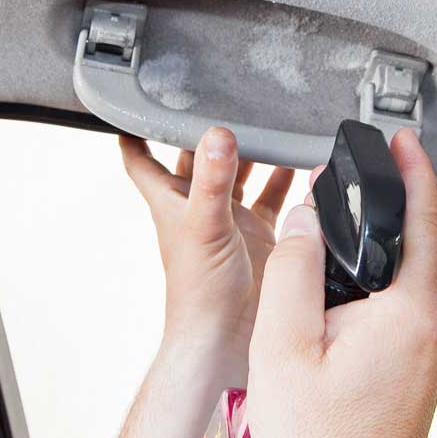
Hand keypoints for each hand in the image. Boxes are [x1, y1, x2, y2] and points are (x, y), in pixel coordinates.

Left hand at [119, 127, 293, 373]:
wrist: (230, 338)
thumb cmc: (200, 293)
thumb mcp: (204, 226)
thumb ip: (212, 180)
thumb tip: (217, 136)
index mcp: (173, 202)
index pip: (142, 160)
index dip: (135, 133)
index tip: (135, 106)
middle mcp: (199, 207)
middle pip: (198, 159)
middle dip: (208, 133)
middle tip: (223, 100)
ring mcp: (232, 220)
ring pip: (240, 175)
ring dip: (252, 153)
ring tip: (269, 123)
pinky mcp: (262, 235)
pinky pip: (275, 199)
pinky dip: (287, 181)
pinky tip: (301, 163)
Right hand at [246, 129, 436, 437]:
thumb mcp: (283, 343)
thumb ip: (295, 268)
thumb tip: (310, 216)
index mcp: (410, 313)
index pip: (428, 220)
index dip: (417, 170)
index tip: (406, 139)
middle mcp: (435, 328)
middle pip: (424, 243)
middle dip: (395, 201)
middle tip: (364, 171)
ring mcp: (434, 351)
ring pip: (413, 275)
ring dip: (383, 243)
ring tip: (341, 224)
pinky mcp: (423, 366)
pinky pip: (407, 303)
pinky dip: (381, 278)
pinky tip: (346, 284)